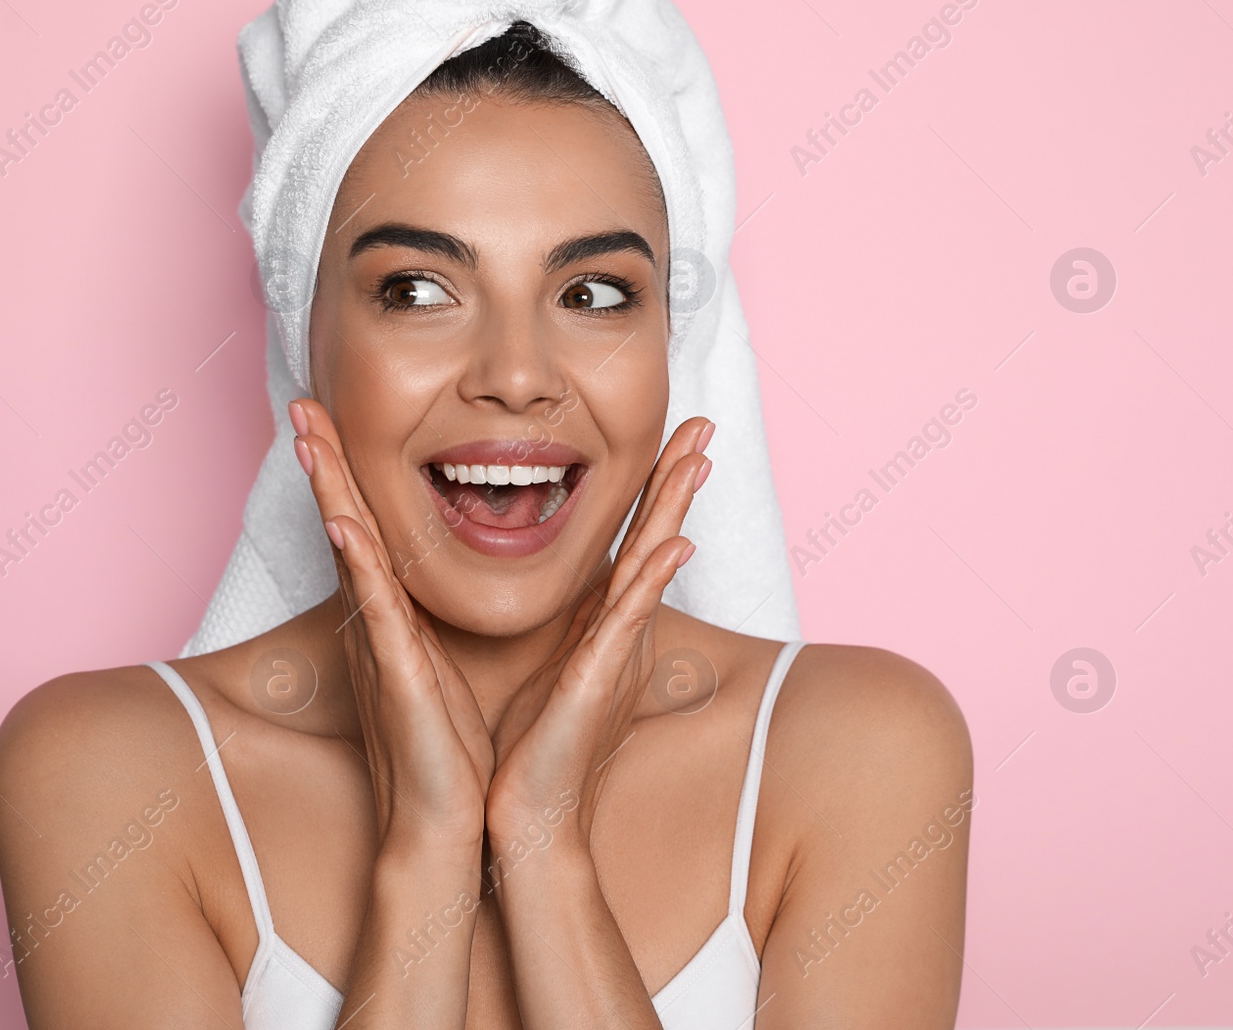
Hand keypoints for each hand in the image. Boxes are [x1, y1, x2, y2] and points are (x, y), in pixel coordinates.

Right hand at [290, 398, 495, 858]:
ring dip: (329, 493)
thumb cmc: (446, 747)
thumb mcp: (438, 665)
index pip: (363, 525)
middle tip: (302, 400)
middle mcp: (374, 621)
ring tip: (309, 437)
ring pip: (349, 553)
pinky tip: (346, 526)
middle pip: (342, 523)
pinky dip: (360, 566)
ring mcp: (379, 644)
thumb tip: (432, 583)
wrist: (440, 821)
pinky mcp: (395, 674)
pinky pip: (376, 611)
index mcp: (389, 615)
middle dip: (323, 460)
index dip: (345, 470)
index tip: (331, 415)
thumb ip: (428, 621)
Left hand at [484, 417, 713, 850]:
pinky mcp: (598, 678)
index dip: (655, 486)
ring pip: (650, 565)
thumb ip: (560, 627)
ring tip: (699, 457)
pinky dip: (651, 582)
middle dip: (679, 478)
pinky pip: (626, 621)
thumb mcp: (547, 665)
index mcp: (600, 621)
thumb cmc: (531, 742)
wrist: (525, 812)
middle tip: (707, 421)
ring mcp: (614, 651)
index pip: (631, 538)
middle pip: (654, 537)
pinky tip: (677, 545)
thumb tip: (558, 591)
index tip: (674, 434)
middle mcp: (617, 630)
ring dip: (675, 510)